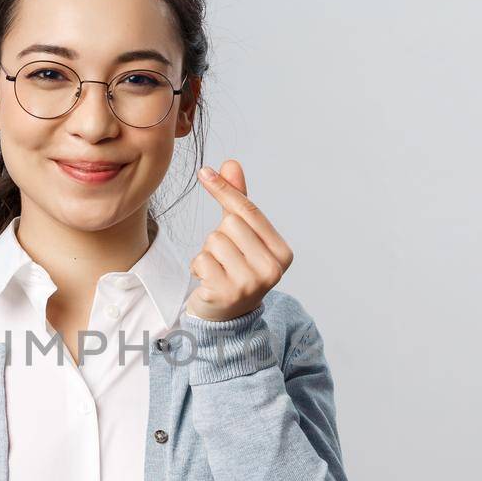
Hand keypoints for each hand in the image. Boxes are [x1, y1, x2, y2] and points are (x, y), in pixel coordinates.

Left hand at [185, 159, 293, 321]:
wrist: (227, 318)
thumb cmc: (235, 268)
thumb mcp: (241, 235)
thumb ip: (238, 201)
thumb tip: (230, 163)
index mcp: (282, 252)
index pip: (248, 211)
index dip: (225, 190)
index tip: (204, 172)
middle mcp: (272, 269)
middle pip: (229, 224)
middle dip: (219, 235)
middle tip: (225, 257)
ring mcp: (250, 283)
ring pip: (214, 240)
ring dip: (208, 252)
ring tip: (218, 269)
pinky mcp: (226, 293)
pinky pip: (202, 260)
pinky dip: (198, 267)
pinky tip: (208, 280)